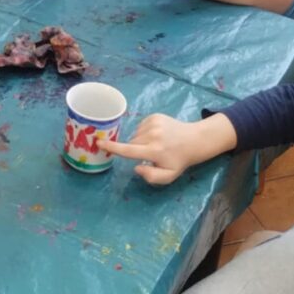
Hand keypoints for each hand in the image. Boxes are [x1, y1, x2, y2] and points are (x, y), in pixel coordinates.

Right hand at [101, 113, 235, 185]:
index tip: (99, 143)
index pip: (129, 150)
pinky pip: (140, 126)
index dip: (113, 147)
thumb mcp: (168, 176)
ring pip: (135, 134)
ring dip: (140, 141)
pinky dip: (144, 132)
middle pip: (131, 143)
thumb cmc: (178, 160)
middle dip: (135, 149)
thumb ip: (151, 176)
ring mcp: (153, 123)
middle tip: (150, 154)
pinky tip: (156, 135)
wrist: (194, 140)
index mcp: (154, 151)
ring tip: (155, 144)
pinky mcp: (154, 116)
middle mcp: (152, 135)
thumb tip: (136, 167)